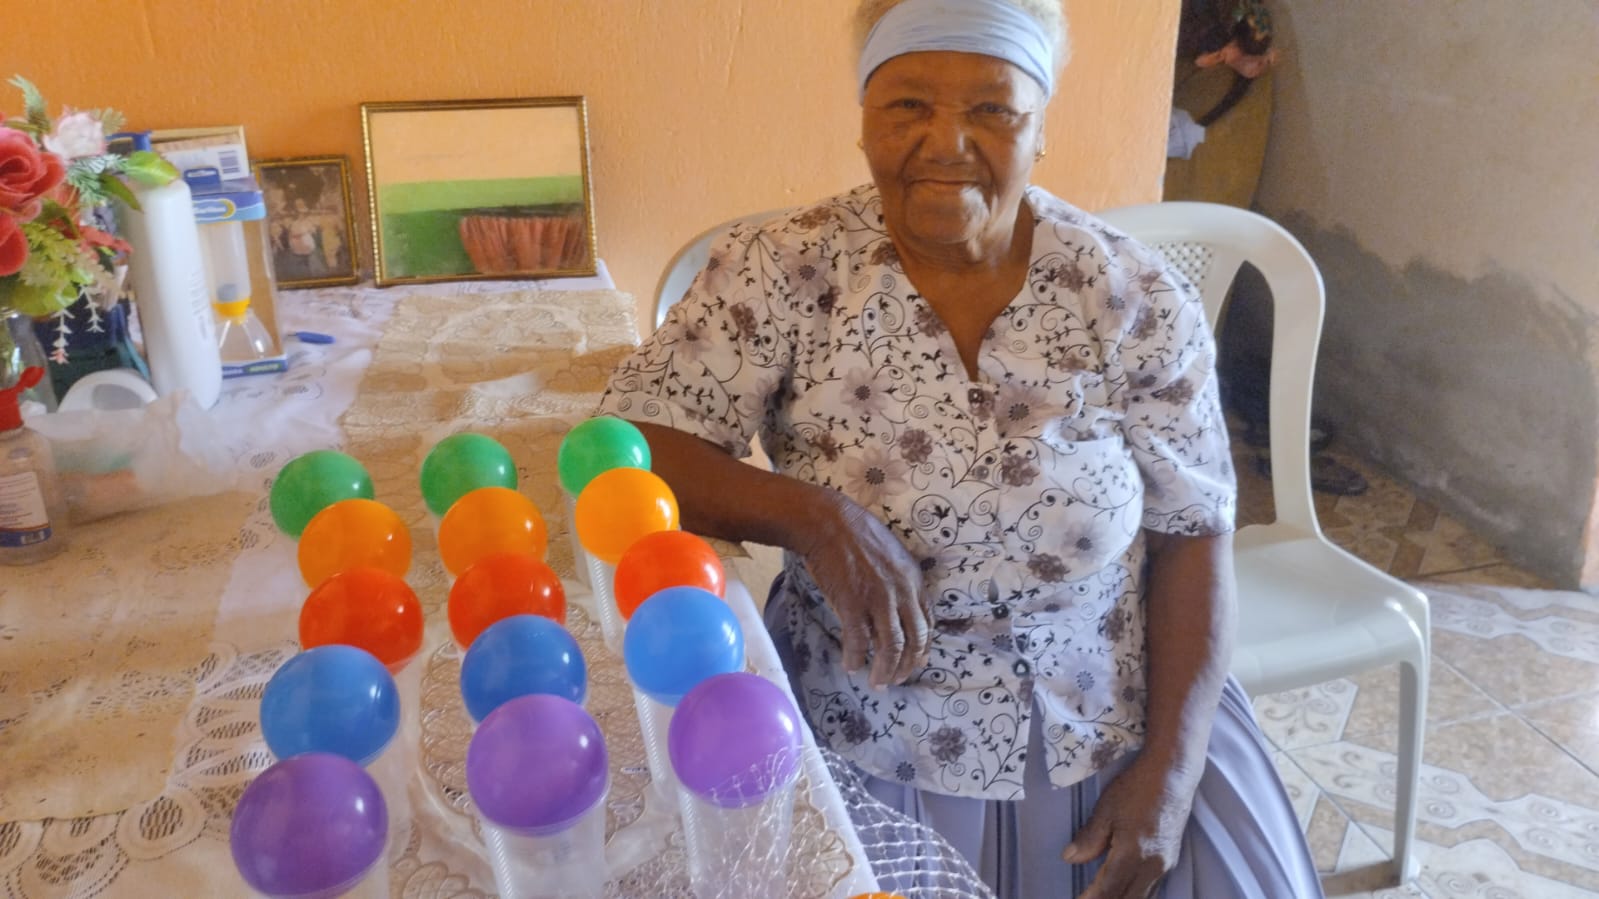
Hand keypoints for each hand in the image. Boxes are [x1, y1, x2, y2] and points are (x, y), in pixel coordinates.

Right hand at [797, 493, 931, 687]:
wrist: (827, 522)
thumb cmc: (856, 533)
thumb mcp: (892, 555)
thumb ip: (899, 582)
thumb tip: (896, 607)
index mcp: (914, 579)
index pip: (928, 622)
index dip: (923, 647)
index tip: (915, 662)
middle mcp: (902, 592)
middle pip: (914, 640)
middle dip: (906, 665)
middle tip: (896, 680)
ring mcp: (878, 599)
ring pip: (891, 647)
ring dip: (885, 670)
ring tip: (877, 683)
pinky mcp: (853, 604)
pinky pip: (858, 641)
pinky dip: (855, 657)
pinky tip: (851, 666)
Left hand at [1060, 755, 1198, 897]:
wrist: (1173, 773)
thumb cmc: (1137, 787)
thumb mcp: (1106, 810)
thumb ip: (1089, 839)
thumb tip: (1070, 858)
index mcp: (1133, 854)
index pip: (1108, 890)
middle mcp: (1153, 866)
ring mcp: (1165, 864)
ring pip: (1142, 897)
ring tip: (1102, 897)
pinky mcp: (1171, 859)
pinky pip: (1152, 888)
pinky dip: (1136, 894)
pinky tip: (1125, 891)